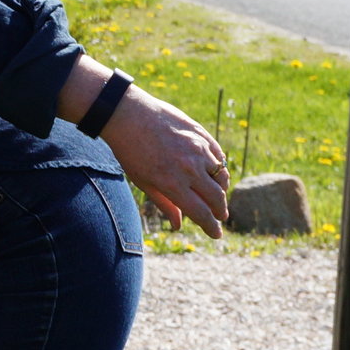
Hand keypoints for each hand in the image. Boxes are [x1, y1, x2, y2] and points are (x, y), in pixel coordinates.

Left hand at [101, 90, 230, 238]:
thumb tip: (178, 225)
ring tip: (218, 196)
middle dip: (220, 211)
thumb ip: (164, 203)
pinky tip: (215, 173)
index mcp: (173, 184)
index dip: (211, 226)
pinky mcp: (202, 134)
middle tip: (220, 216)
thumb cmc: (130, 151)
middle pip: (216, 198)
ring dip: (222, 190)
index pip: (201, 212)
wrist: (127, 114)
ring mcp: (199, 149)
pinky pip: (219, 156)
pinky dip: (220, 167)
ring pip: (222, 176)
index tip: (216, 235)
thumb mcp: (142, 181)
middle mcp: (190, 168)